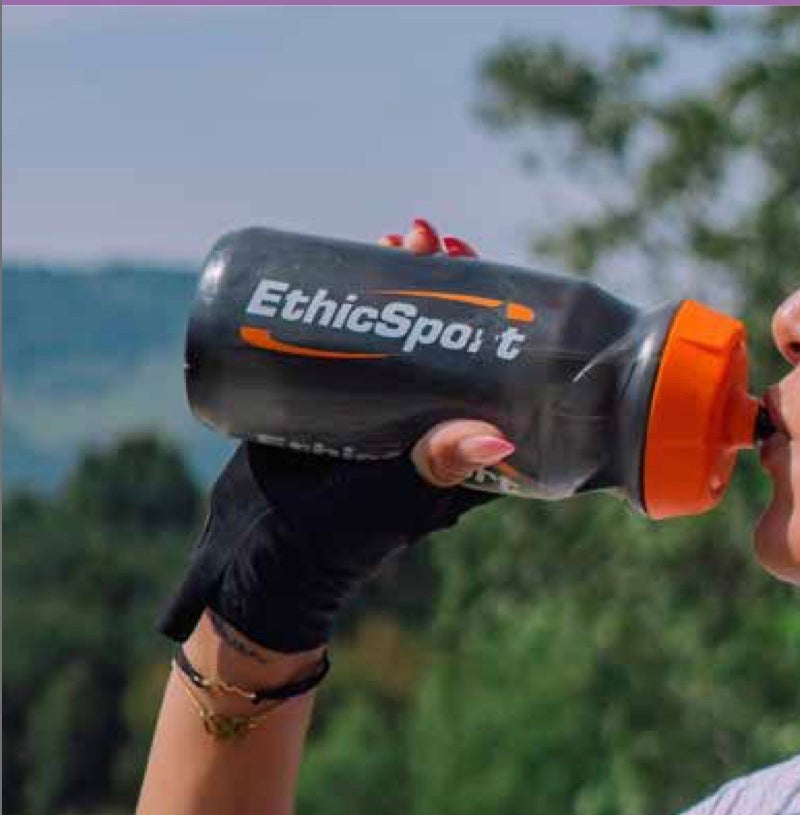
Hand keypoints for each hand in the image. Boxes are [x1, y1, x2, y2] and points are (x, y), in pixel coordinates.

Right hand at [156, 218, 515, 653]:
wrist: (259, 556)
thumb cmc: (343, 538)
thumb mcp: (396, 495)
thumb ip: (438, 468)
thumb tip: (501, 439)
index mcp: (461, 445)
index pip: (492, 366)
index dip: (491, 314)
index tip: (478, 267)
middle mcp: (427, 420)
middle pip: (446, 336)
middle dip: (440, 283)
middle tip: (428, 237)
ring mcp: (382, 407)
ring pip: (398, 330)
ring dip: (397, 281)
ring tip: (397, 234)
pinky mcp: (335, 401)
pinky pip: (351, 342)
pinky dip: (351, 300)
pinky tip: (344, 259)